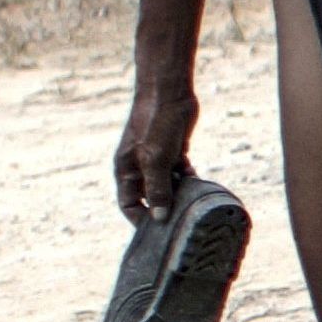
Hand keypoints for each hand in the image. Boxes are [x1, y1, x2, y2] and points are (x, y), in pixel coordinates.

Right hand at [115, 72, 198, 223]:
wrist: (169, 92)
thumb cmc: (156, 123)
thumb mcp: (156, 160)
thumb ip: (157, 189)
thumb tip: (159, 217)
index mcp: (126, 170)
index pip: (128, 204)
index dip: (140, 218)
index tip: (159, 230)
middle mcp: (139, 167)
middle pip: (149, 197)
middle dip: (163, 208)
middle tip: (180, 219)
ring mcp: (156, 159)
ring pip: (167, 186)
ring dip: (178, 193)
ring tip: (190, 199)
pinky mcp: (174, 152)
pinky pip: (180, 174)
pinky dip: (187, 178)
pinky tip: (195, 178)